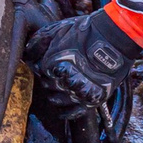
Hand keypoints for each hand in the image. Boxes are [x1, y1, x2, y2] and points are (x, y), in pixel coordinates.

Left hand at [27, 8, 140, 134]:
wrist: (115, 36)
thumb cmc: (87, 31)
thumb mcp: (59, 30)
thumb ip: (39, 42)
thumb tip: (27, 53)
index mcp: (53, 62)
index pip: (42, 73)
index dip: (44, 70)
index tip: (48, 69)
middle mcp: (65, 78)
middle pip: (50, 87)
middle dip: (50, 83)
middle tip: (54, 79)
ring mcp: (79, 89)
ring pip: (60, 100)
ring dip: (57, 97)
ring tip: (58, 93)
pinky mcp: (93, 98)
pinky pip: (74, 112)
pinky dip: (66, 113)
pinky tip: (62, 111)